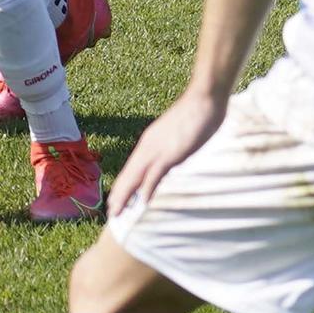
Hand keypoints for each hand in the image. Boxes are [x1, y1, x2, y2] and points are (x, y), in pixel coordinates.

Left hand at [107, 88, 228, 217]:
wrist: (203, 100)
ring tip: (117, 211)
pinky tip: (143, 201)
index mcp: (149, 142)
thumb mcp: (176, 135)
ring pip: (136, 176)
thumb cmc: (194, 115)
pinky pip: (156, 173)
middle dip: (119, 194)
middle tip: (110, 212)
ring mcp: (158, 149)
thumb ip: (169, 146)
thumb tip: (168, 158)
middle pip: (129, 174)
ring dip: (126, 195)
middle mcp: (148, 146)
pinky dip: (148, 188)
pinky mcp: (171, 153)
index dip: (123, 184)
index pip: (132, 167)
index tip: (115, 198)